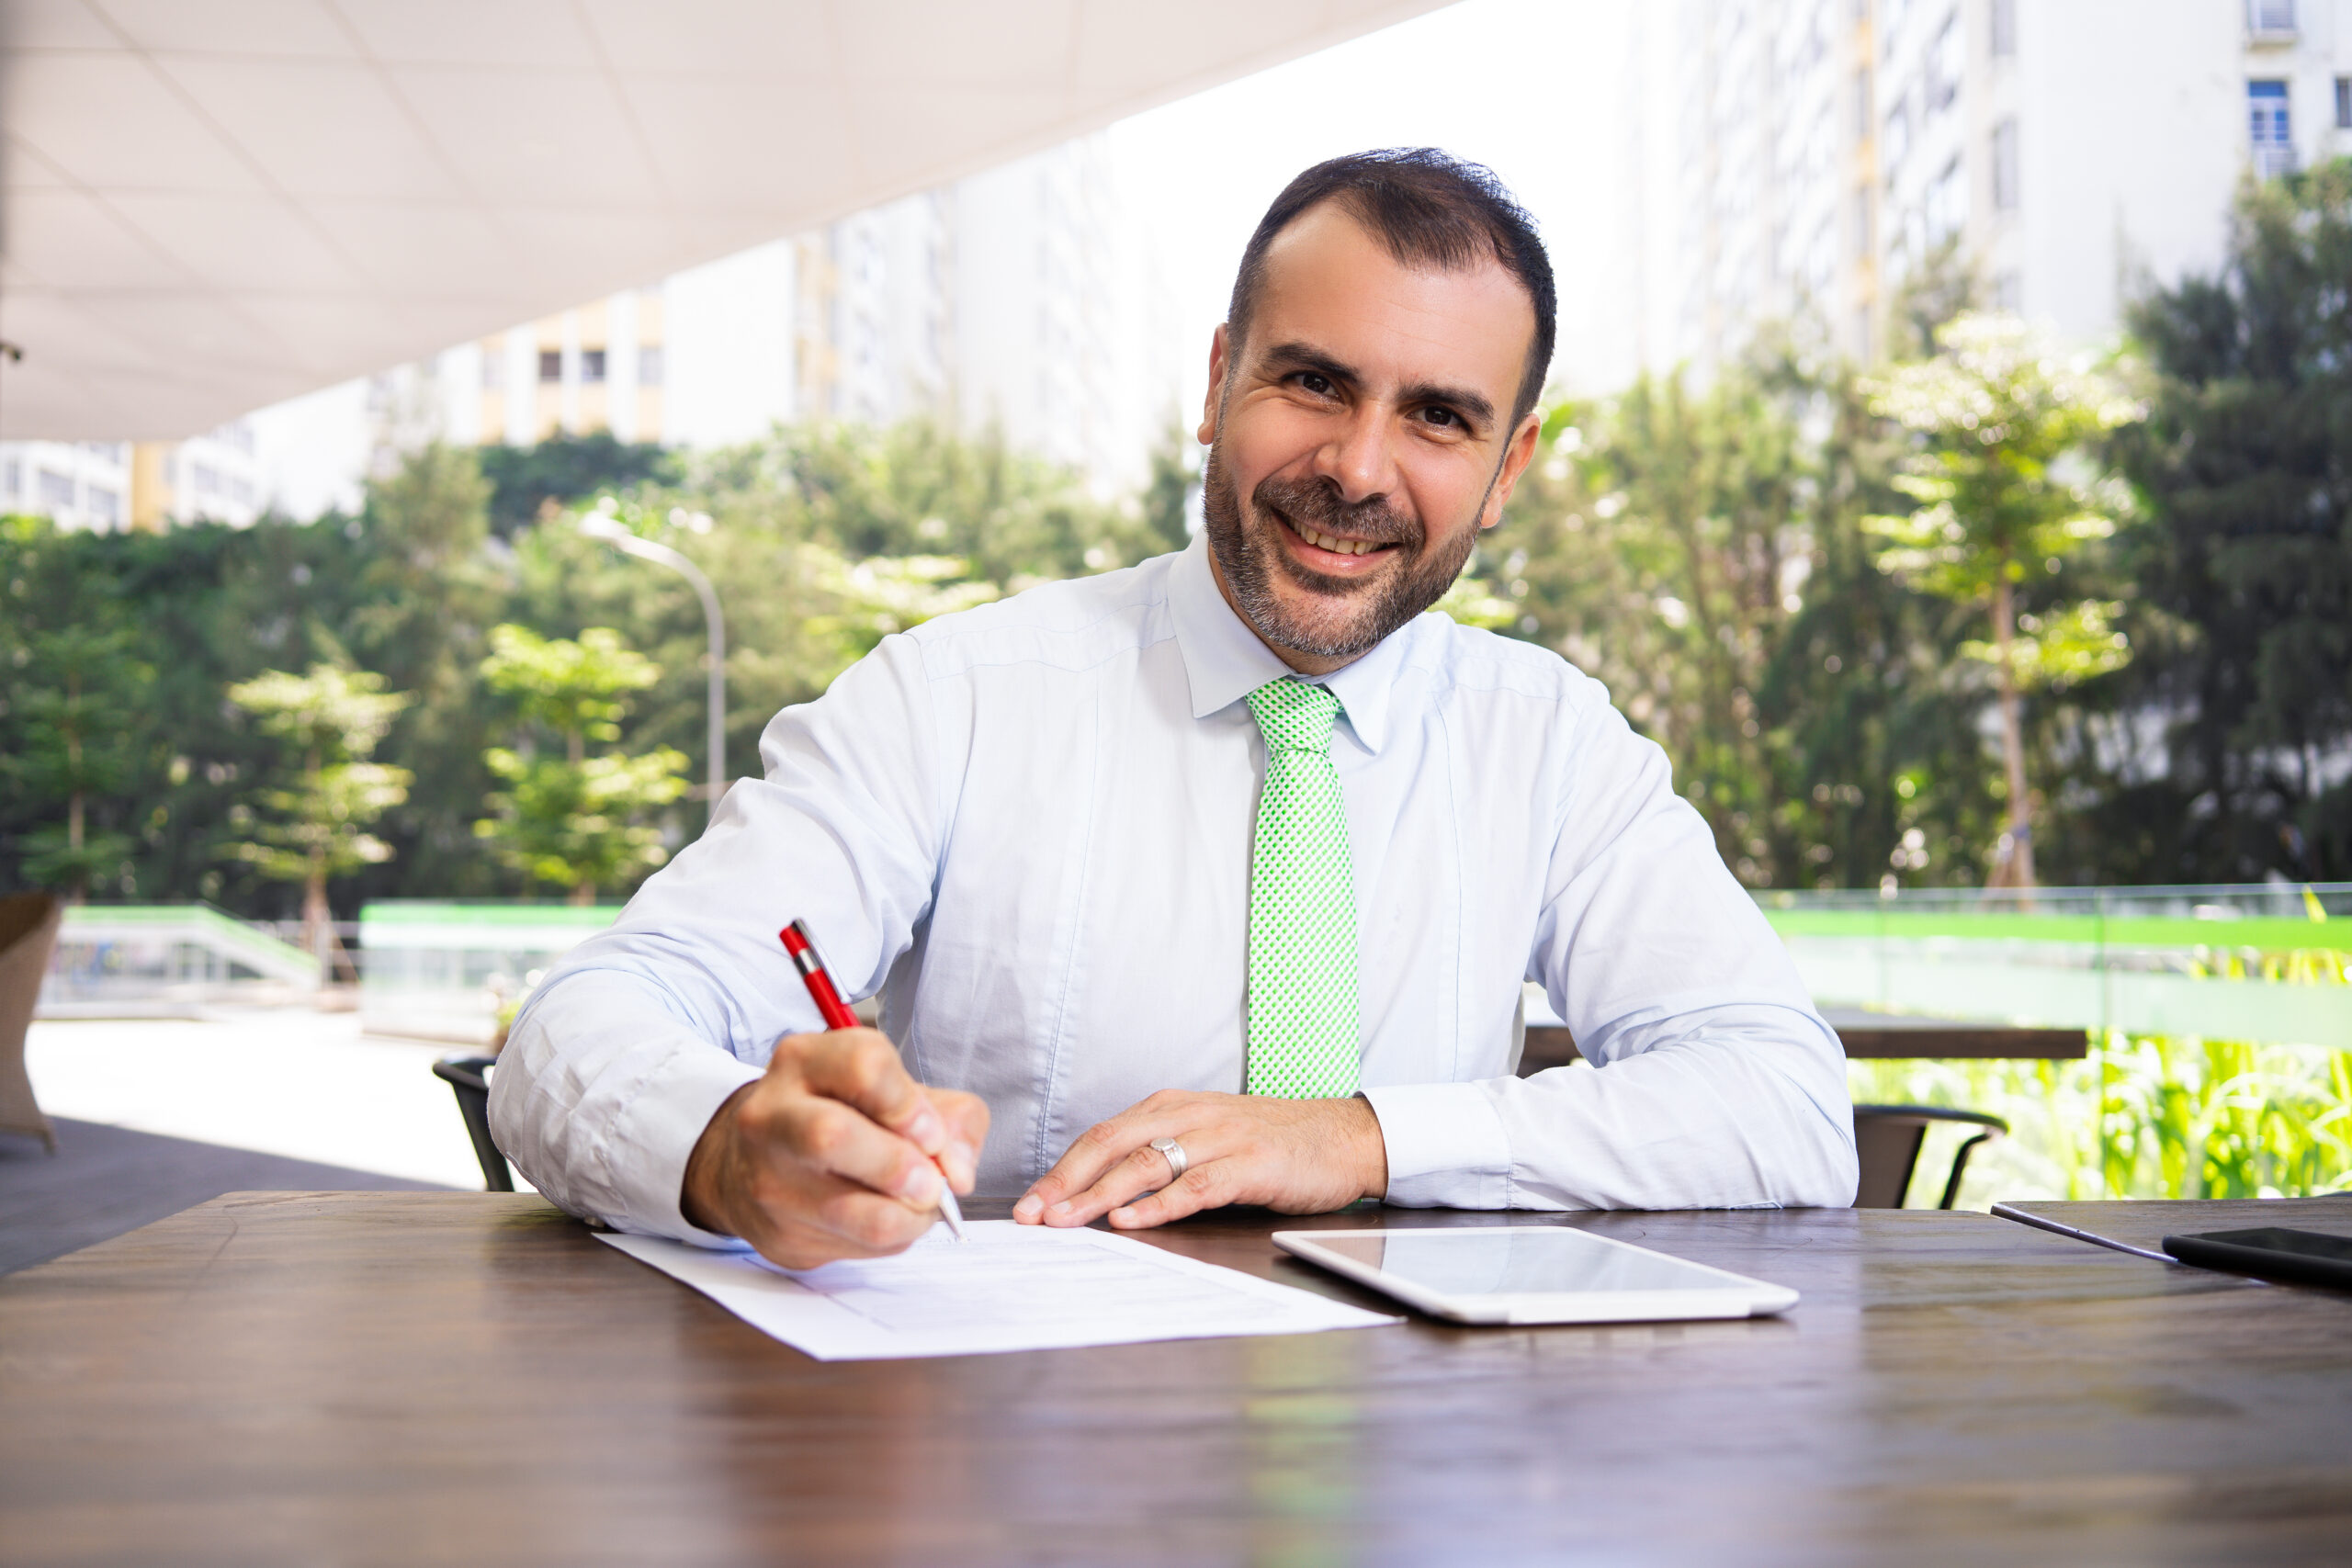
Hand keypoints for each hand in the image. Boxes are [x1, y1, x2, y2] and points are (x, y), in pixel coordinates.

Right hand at [680, 1027, 988, 1269]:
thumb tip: (959, 1173)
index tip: (931, 1134)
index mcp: (807, 1061)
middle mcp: (773, 1114)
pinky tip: (893, 1219)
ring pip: (846, 1208)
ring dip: (906, 1214)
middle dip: (899, 1166)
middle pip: (832, 1135)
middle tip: (930, 1182)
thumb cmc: (846, 1116)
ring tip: (921, 1204)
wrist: (760, 1162)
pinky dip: (892, 1237)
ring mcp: (768, 1177)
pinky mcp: (778, 1231)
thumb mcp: (902, 1093)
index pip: (864, 1065)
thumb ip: (952, 1118)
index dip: (910, 1106)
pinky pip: (852, 1245)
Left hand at [1011, 1090, 1385, 1230]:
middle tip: (1032, 1215)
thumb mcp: (1206, 1138)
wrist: (1344, 1137)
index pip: (1102, 1136)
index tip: (1028, 1203)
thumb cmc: (1271, 1143)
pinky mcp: (1251, 1165)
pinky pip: (1197, 1185)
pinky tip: (1132, 1220)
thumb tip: (1098, 1195)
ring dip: (1099, 1194)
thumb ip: (1160, 1157)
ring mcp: (1221, 1138)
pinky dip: (1160, 1204)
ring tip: (1066, 1221)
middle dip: (1066, 1182)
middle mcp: (1189, 1116)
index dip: (1061, 1170)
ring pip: (1146, 1163)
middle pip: (1112, 1144)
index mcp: (1171, 1108)